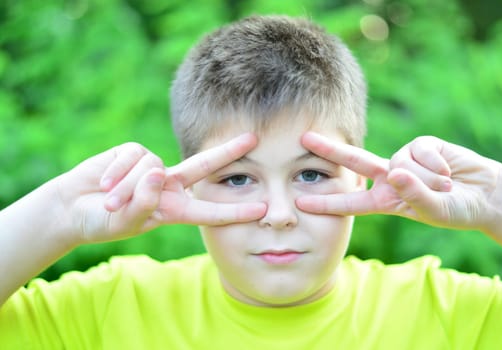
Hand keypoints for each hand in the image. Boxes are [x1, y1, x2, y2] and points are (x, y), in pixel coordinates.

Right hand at [56, 133, 266, 243]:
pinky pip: (132, 157)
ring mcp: (151, 166)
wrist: (72, 207)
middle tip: (254, 139)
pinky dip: (117, 173)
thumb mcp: (124, 221)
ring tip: (110, 200)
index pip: (209, 210)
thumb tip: (159, 170)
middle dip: (228, 152)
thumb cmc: (101, 221)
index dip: (234, 211)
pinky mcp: (132, 151)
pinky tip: (105, 183)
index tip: (262, 208)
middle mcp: (168, 184)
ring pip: (151, 168)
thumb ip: (143, 202)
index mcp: (173, 208)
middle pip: (203, 165)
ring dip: (128, 188)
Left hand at [296, 132, 498, 231]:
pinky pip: (420, 151)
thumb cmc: (455, 208)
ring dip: (428, 178)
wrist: (483, 193)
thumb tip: (395, 172)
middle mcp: (388, 177)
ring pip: (401, 163)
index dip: (327, 203)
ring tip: (446, 186)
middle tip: (304, 138)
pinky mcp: (421, 144)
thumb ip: (415, 195)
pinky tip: (449, 171)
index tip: (301, 203)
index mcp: (385, 200)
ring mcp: (403, 159)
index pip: (352, 202)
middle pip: (354, 161)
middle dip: (329, 150)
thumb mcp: (434, 211)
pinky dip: (436, 164)